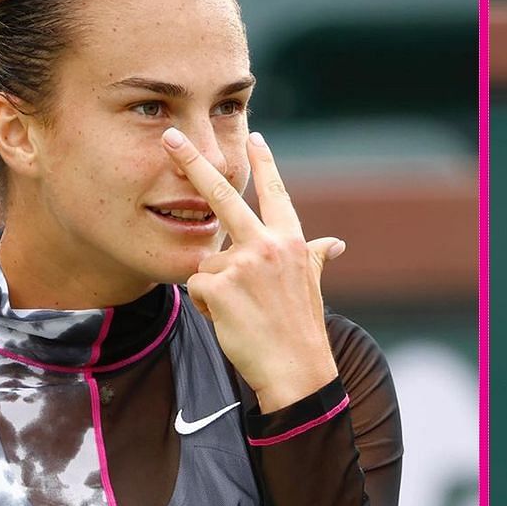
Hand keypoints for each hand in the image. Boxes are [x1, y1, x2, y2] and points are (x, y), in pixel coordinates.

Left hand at [163, 128, 340, 412]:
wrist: (296, 370)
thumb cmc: (300, 329)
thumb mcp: (312, 286)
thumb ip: (314, 257)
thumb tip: (336, 244)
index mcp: (291, 242)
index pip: (275, 194)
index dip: (264, 164)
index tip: (255, 135)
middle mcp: (268, 246)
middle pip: (222, 197)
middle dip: (193, 163)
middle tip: (171, 136)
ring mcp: (243, 265)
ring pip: (206, 263)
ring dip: (214, 288)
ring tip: (241, 312)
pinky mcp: (220, 287)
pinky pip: (196, 288)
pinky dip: (205, 307)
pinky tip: (229, 320)